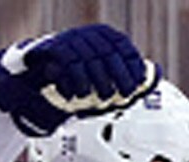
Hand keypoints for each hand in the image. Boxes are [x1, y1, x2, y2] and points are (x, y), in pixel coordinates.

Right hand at [0, 24, 157, 136]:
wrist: (33, 76)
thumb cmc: (72, 78)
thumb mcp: (101, 78)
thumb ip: (125, 77)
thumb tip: (155, 75)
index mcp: (102, 36)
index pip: (122, 46)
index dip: (132, 65)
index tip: (137, 85)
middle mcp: (86, 34)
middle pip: (109, 54)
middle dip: (118, 79)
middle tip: (120, 97)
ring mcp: (69, 40)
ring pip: (89, 60)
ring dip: (96, 84)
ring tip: (98, 99)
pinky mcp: (50, 48)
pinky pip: (67, 63)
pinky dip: (74, 82)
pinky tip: (76, 95)